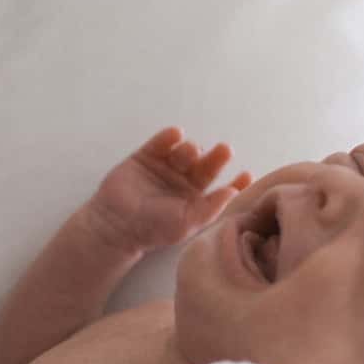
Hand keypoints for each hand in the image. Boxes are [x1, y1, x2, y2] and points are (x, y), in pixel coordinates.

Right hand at [86, 126, 250, 255]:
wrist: (115, 224)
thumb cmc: (152, 229)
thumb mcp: (185, 223)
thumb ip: (210, 208)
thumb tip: (233, 192)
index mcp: (196, 198)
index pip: (221, 187)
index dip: (235, 181)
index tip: (247, 174)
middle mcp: (183, 181)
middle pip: (206, 164)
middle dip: (216, 157)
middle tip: (224, 150)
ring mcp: (165, 167)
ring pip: (186, 151)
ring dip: (191, 149)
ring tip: (189, 153)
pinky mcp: (146, 156)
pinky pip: (161, 142)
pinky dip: (169, 137)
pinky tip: (175, 135)